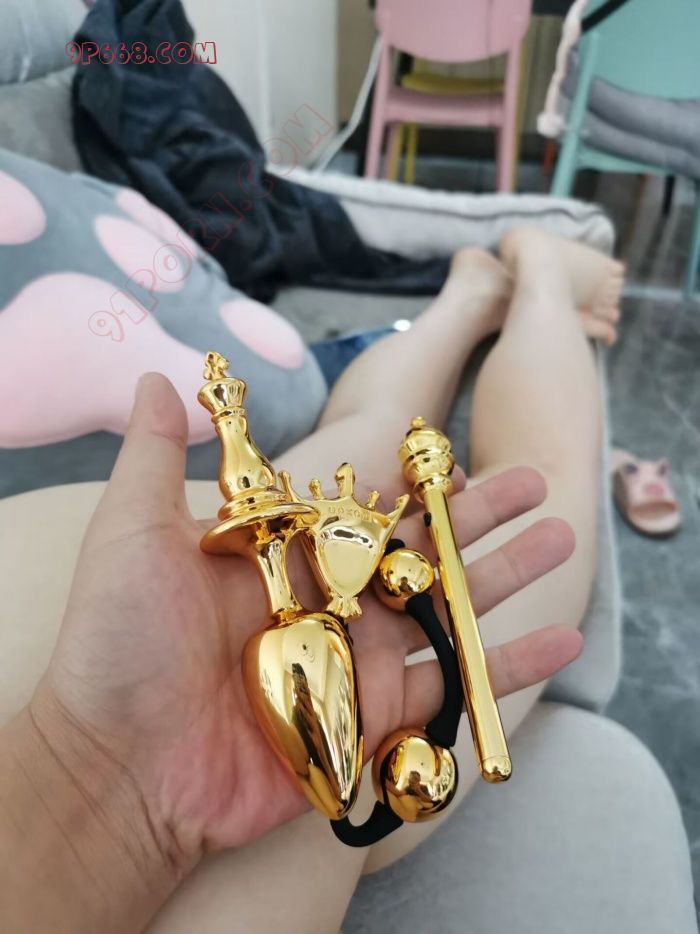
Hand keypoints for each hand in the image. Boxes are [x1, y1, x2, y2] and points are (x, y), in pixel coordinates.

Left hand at [31, 374, 580, 875]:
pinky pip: (453, 689)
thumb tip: (155, 379)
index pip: (360, 507)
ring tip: (562, 539)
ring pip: (446, 610)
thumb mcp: (133, 534)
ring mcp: (355, 660)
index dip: (407, 481)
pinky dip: (508, 669)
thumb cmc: (118, 647)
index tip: (450, 453)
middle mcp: (327, 603)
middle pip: (417, 552)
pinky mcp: (374, 717)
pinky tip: (562, 640)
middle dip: (477, 518)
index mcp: (283, 557)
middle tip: (534, 484)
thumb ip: (156, 458)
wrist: (120, 768)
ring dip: (507, 576)